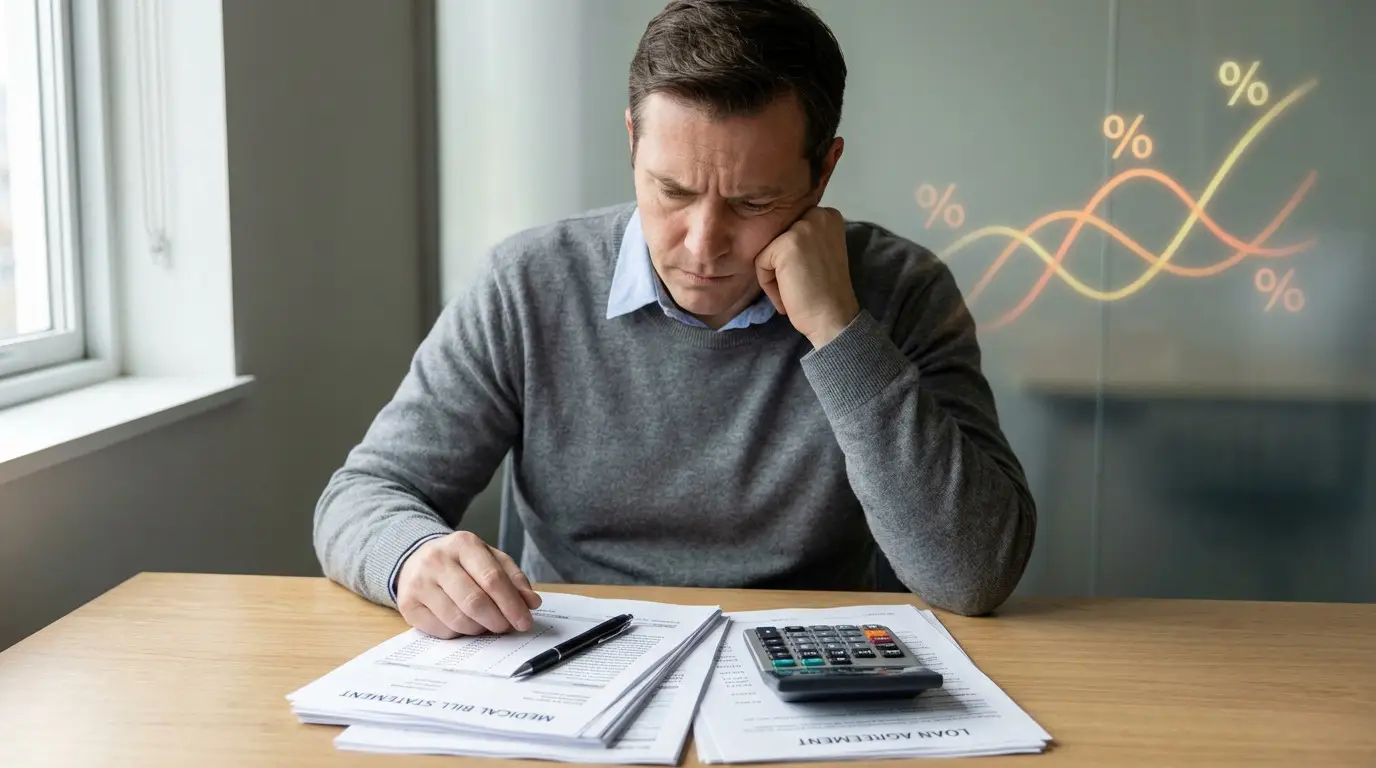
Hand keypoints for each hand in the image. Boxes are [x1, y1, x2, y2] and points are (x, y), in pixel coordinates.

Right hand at [396, 531, 541, 637]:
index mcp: (463, 544)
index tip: (525, 621)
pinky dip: (459, 633)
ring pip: (458, 619)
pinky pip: (441, 631)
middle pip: (475, 601)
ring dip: (479, 629)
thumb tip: (532, 603)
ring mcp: (418, 583)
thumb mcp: (489, 559)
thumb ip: (513, 578)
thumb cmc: (460, 562)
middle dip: (498, 620)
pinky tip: (463, 624)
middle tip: (507, 627)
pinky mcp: (408, 605)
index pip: (493, 578)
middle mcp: (437, 560)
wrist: (416, 559)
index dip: (512, 604)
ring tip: (486, 624)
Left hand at [755, 206, 859, 346]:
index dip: (792, 257)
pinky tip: (788, 294)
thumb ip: (804, 238)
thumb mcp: (820, 252)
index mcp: (828, 215)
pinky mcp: (786, 245)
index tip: (807, 275)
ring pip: (768, 250)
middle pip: (777, 238)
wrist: (834, 318)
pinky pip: (761, 263)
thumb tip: (774, 237)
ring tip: (794, 290)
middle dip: (781, 265)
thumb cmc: (825, 292)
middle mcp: (819, 214)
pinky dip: (769, 284)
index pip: (789, 229)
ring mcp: (803, 227)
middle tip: (800, 284)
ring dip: (774, 275)